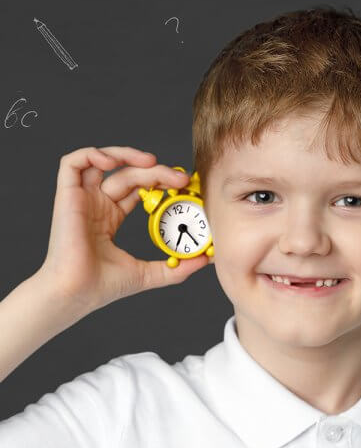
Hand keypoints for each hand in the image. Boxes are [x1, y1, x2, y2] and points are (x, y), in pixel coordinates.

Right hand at [35, 146, 210, 312]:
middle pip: (129, 174)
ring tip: (152, 162)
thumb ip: (177, 268)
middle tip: (180, 179)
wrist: (76, 294)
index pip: (138, 188)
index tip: (184, 186)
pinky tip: (114, 162)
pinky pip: (72, 163)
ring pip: (103, 161)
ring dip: (128, 155)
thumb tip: (206, 260)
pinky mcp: (66, 196)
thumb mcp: (148, 274)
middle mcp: (96, 204)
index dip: (160, 181)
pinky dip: (93, 154)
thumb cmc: (102, 286)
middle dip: (156, 171)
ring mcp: (82, 199)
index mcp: (111, 217)